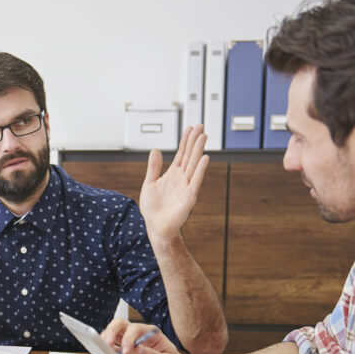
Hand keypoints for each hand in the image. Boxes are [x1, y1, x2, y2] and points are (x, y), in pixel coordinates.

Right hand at [101, 319, 190, 353]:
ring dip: (106, 340)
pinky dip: (107, 352)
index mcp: (151, 334)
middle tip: (108, 344)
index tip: (127, 351)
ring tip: (104, 350)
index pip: (135, 329)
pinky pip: (113, 350)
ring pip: (113, 334)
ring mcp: (131, 345)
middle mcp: (139, 336)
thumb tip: (138, 349)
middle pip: (120, 325)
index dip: (128, 338)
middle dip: (111, 332)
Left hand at [138, 125, 209, 241]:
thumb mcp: (149, 183)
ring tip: (203, 136)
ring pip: (194, 164)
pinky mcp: (189, 197)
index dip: (186, 141)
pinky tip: (204, 158)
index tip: (190, 128)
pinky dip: (200, 170)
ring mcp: (187, 186)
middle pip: (190, 155)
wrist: (156, 227)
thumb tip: (155, 150)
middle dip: (195, 141)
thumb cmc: (153, 209)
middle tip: (200, 126)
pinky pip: (196, 181)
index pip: (181, 154)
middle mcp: (181, 178)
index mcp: (172, 175)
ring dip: (199, 150)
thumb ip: (153, 167)